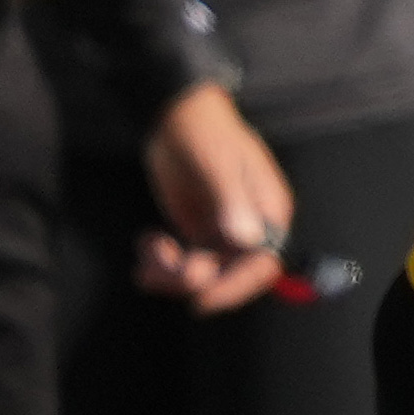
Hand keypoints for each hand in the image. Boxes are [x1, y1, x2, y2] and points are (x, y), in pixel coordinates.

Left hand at [139, 85, 296, 307]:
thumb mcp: (216, 164)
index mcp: (267, 212)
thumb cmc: (204, 132)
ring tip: (146, 254)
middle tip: (158, 266)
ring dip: (170, 274)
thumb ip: (232, 202)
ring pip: (202, 275)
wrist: (175, 116)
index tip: (201, 298)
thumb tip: (249, 240)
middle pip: (228, 276)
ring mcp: (223, 232)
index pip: (262, 264)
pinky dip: (161, 264)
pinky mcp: (198, 232)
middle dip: (190, 278)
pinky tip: (146, 243)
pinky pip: (183, 264)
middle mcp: (249, 228)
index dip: (235, 287)